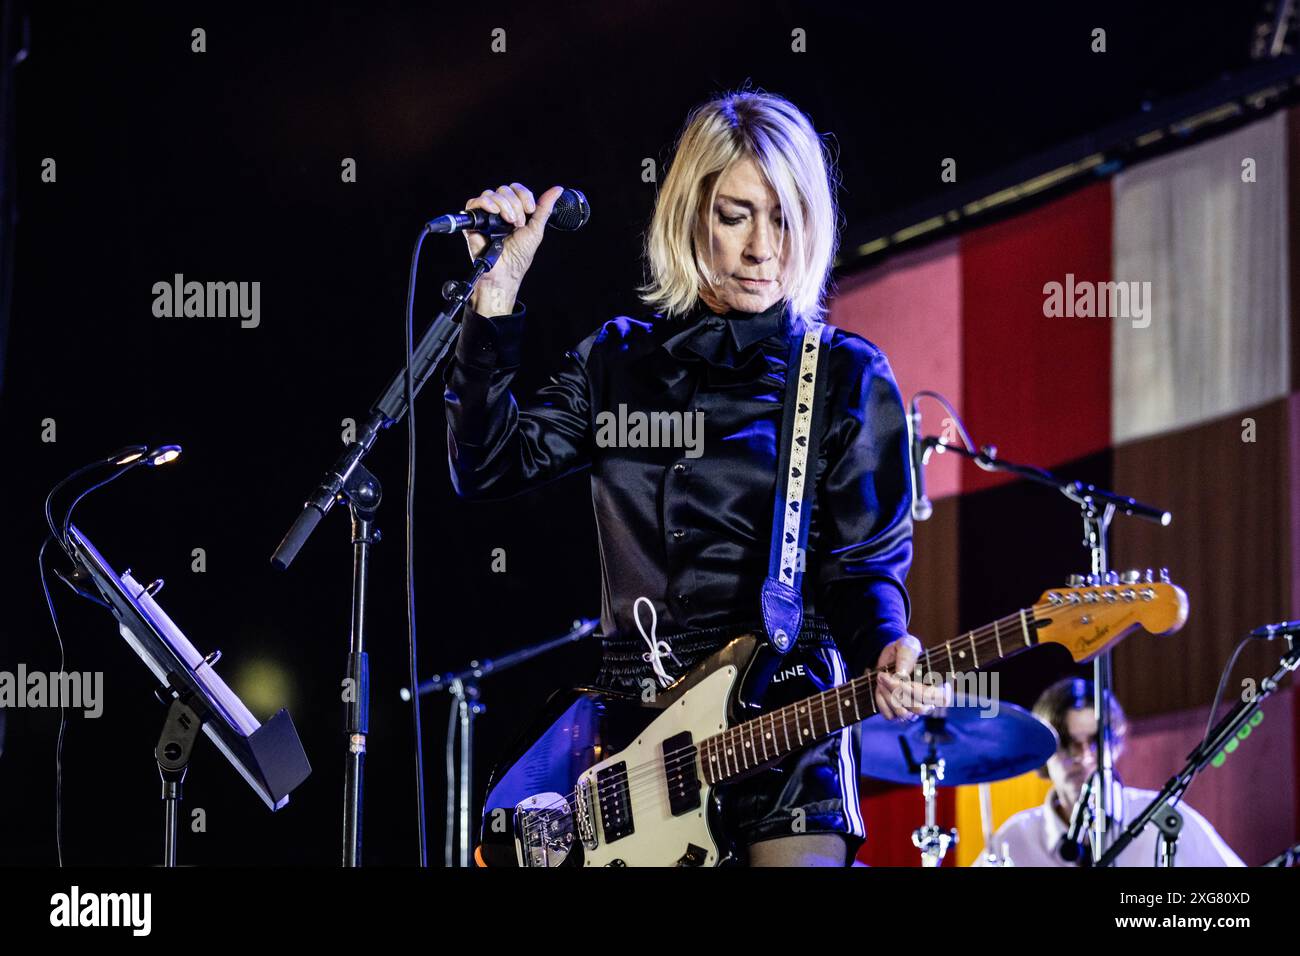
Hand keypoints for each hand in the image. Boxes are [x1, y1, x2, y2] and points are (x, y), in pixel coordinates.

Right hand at [463, 183, 564, 311]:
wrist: (505, 270)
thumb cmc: (518, 256)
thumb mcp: (536, 229)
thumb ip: (544, 209)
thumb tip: (557, 190)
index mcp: (513, 211)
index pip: (516, 189)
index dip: (524, 195)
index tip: (530, 209)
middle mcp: (499, 211)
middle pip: (504, 190)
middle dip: (515, 204)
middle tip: (518, 223)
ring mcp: (486, 215)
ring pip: (491, 194)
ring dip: (503, 205)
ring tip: (508, 223)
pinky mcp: (473, 221)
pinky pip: (474, 202)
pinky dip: (485, 203)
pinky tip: (494, 212)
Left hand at [871, 634, 950, 721]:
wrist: (888, 658)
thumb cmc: (904, 650)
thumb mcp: (906, 645)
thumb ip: (907, 656)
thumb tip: (902, 676)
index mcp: (939, 685)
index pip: (938, 699)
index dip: (919, 691)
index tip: (902, 676)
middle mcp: (928, 702)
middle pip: (919, 708)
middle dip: (897, 690)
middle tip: (883, 675)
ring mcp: (913, 711)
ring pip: (903, 713)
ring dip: (887, 695)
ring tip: (881, 677)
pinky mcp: (898, 714)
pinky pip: (890, 716)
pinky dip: (881, 702)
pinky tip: (880, 688)